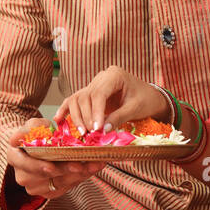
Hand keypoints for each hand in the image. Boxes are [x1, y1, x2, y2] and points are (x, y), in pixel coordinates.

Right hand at [5, 119, 104, 198]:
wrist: (41, 148)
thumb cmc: (37, 135)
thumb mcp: (34, 125)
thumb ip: (33, 126)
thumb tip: (36, 130)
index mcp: (14, 157)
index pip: (24, 163)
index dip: (37, 166)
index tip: (50, 167)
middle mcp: (22, 175)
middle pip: (46, 176)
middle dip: (66, 170)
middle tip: (82, 164)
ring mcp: (35, 186)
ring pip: (60, 182)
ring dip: (79, 174)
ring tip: (95, 164)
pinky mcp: (49, 192)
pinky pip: (67, 186)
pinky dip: (81, 177)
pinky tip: (93, 168)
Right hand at [54, 65, 168, 133]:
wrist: (151, 97)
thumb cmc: (146, 100)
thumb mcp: (135, 109)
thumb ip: (119, 118)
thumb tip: (103, 131)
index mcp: (114, 75)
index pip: (99, 93)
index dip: (95, 112)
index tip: (96, 128)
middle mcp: (101, 77)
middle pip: (85, 96)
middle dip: (85, 117)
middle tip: (89, 134)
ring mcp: (95, 84)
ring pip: (77, 98)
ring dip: (76, 116)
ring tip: (82, 132)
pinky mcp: (91, 93)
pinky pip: (75, 100)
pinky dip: (67, 110)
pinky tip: (58, 119)